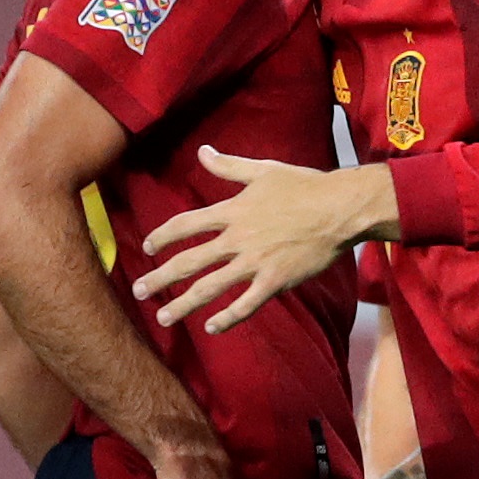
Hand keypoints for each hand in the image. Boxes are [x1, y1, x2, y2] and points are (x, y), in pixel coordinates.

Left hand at [133, 149, 387, 330]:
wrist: (340, 209)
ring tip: (163, 317)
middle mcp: (238, 239)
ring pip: (211, 287)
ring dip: (183, 304)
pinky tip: (211, 327)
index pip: (185, 225)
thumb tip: (203, 152)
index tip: (147, 248)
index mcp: (232, 211)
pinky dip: (228, 317)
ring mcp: (256, 262)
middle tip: (138, 291)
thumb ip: (229, 166)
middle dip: (160, 277)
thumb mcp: (263, 170)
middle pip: (189, 261)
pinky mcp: (276, 280)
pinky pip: (246, 303)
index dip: (162, 237)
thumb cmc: (305, 186)